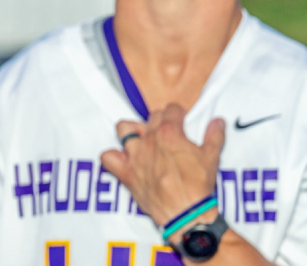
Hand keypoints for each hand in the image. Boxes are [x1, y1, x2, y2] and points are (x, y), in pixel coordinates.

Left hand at [100, 104, 223, 230]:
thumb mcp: (211, 158)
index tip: (181, 118)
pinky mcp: (126, 173)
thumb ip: (214, 136)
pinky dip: (112, 156)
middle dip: (161, 121)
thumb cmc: (198, 188)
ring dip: (131, 131)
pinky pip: (107, 158)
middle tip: (168, 132)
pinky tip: (122, 159)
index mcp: (170, 134)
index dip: (178, 113)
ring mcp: (135, 156)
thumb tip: (217, 122)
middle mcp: (149, 141)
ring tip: (142, 138)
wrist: (186, 214)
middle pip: (151, 118)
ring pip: (123, 130)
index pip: (170, 110)